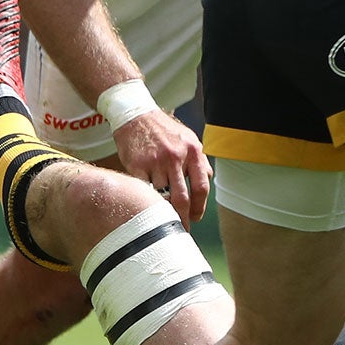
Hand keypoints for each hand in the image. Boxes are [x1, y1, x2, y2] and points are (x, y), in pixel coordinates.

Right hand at [112, 109, 210, 224]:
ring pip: (161, 196)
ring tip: (161, 214)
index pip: (201, 187)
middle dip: (182, 217)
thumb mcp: (189, 139)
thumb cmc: (164, 130)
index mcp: (193, 152)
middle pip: (182, 197)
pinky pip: (143, 190)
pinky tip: (146, 202)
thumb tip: (208, 179)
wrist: (136, 116)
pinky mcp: (137, 165)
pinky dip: (145, 199)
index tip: (196, 218)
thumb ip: (199, 160)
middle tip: (181, 228)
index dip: (199, 207)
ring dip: (162, 208)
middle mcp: (176, 157)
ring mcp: (156, 161)